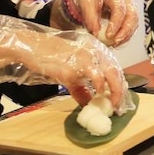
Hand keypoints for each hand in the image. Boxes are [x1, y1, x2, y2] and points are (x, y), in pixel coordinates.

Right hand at [0, 16, 126, 106]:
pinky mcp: (75, 66)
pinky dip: (98, 89)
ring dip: (114, 92)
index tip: (120, 100)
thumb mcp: (70, 73)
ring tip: (112, 105)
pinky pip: (94, 79)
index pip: (115, 69)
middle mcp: (95, 52)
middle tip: (119, 107)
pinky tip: (97, 97)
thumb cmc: (51, 58)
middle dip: (120, 92)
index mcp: (96, 50)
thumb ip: (81, 87)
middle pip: (116, 72)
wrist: (33, 47)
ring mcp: (86, 58)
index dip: (119, 86)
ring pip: (110, 75)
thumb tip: (89, 103)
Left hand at [65, 0, 137, 46]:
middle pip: (132, 16)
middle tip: (115, 42)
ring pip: (134, 23)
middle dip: (125, 31)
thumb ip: (90, 18)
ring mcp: (130, 7)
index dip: (115, 23)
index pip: (120, 9)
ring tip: (114, 44)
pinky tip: (116, 42)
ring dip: (126, 36)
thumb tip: (96, 32)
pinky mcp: (129, 16)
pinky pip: (131, 28)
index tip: (108, 35)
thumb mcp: (86, 3)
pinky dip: (125, 36)